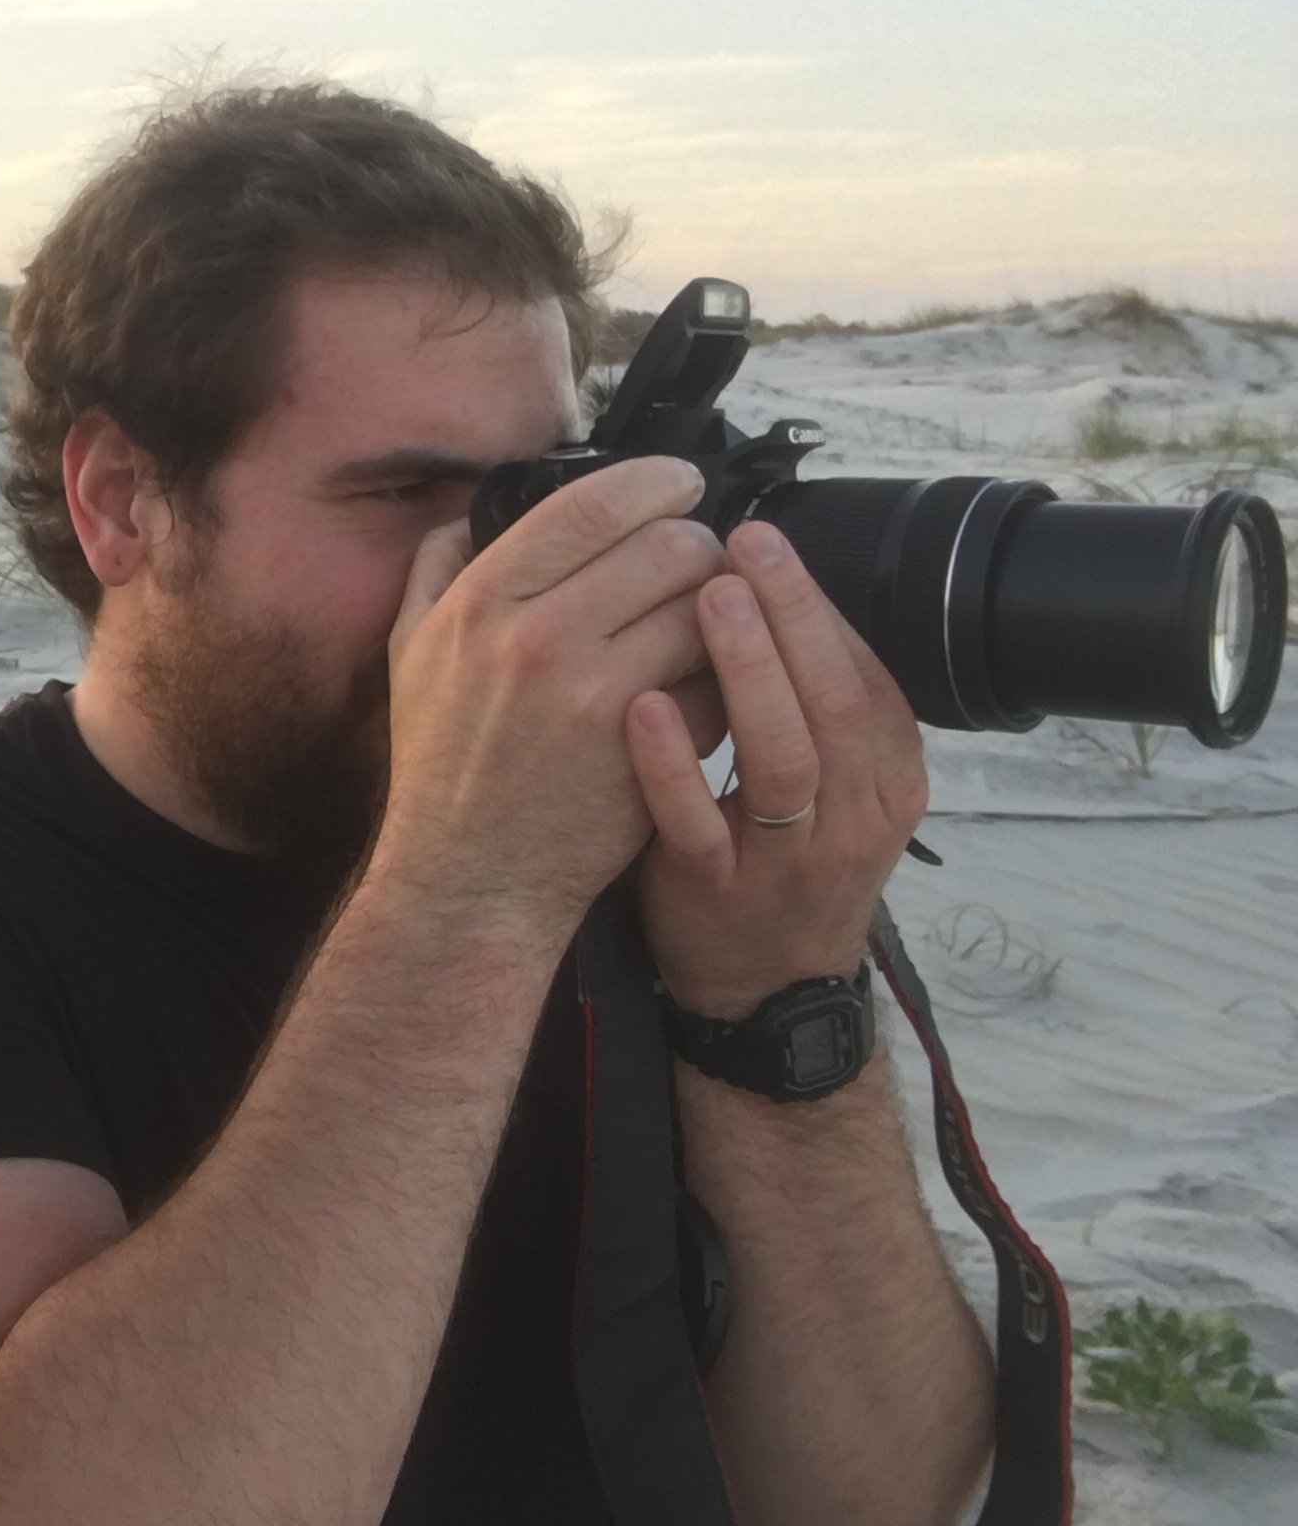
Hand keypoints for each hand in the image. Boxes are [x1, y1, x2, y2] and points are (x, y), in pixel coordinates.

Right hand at [370, 457, 725, 953]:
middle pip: (667, 546)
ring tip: (710, 623)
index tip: (681, 484)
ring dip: (723, 610)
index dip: (654, 481)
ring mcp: (595, 695)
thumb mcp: (409, 654)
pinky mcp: (646, 749)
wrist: (470, 877)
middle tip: (701, 563)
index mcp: (481, 603)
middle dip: (700, 546)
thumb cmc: (443, 763)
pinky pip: (717, 681)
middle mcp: (536, 638)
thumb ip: (436, 570)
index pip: (590, 505)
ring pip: (706, 609)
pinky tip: (703, 688)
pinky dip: (724, 678)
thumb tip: (472, 509)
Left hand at [627, 521, 929, 1017]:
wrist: (761, 985)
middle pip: (833, 702)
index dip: (817, 606)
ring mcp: (789, 860)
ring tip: (708, 598)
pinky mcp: (719, 892)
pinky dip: (673, 765)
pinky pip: (699, 825)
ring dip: (748, 672)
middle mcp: (854, 816)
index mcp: (885, 776)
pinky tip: (642, 705)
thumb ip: (811, 700)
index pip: (863, 674)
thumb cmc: (780, 854)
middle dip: (792, 616)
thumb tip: (769, 585)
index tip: (764, 540)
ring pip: (784, 759)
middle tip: (743, 544)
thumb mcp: (828, 780)